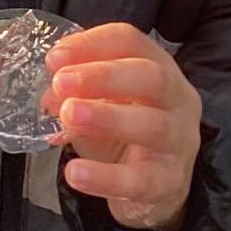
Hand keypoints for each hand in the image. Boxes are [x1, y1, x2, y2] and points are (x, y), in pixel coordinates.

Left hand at [48, 24, 202, 230]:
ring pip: (152, 125)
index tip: (54, 57)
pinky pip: (140, 180)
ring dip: (106, 118)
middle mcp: (178, 100)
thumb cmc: (124, 135)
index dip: (92, 44)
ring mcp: (179, 143)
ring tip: (68, 116)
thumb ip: (75, 95)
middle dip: (103, 76)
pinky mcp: (170, 183)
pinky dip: (105, 177)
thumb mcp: (99, 105)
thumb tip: (50, 96)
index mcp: (159, 68)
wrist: (154, 188)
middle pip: (151, 76)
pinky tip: (75, 172)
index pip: (130, 42)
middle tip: (61, 82)